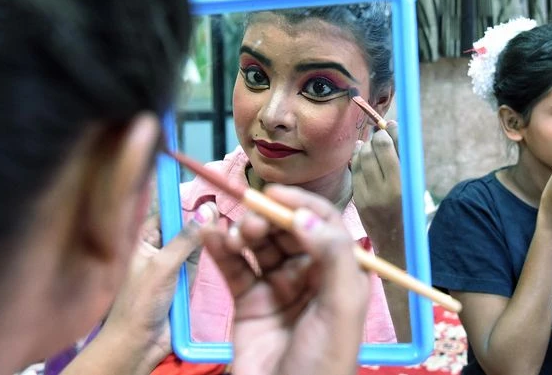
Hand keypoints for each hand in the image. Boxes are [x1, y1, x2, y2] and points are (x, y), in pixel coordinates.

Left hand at [95, 202, 215, 371]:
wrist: (139, 344)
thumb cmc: (140, 304)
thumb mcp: (163, 266)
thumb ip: (186, 239)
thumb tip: (207, 210)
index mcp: (141, 240)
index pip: (164, 212)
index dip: (184, 201)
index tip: (206, 191)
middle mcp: (156, 248)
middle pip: (182, 226)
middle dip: (199, 220)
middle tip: (219, 210)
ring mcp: (170, 265)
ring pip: (192, 243)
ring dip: (205, 239)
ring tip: (223, 228)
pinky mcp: (183, 280)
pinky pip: (197, 262)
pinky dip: (206, 258)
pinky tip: (219, 248)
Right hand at [200, 185, 369, 374]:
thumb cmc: (324, 362)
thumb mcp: (340, 309)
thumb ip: (331, 258)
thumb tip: (305, 216)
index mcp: (340, 274)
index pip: (323, 224)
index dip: (301, 204)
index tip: (274, 193)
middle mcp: (310, 276)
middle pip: (288, 231)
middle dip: (269, 219)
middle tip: (251, 221)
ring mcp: (278, 288)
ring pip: (260, 245)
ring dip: (245, 232)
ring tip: (234, 234)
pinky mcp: (250, 302)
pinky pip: (235, 268)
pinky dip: (222, 249)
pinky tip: (211, 235)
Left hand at [351, 121, 401, 257]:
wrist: (397, 243)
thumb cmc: (412, 209)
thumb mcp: (415, 184)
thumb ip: (405, 157)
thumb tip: (390, 126)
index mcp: (405, 184)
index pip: (391, 147)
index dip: (389, 131)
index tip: (390, 125)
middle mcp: (386, 189)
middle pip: (374, 149)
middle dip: (376, 138)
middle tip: (380, 135)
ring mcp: (370, 195)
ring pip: (362, 158)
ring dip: (366, 146)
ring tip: (372, 146)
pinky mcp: (359, 200)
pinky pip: (355, 171)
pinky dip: (357, 159)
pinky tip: (361, 154)